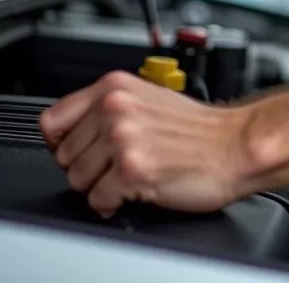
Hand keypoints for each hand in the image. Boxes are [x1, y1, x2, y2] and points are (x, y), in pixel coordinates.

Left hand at [39, 72, 288, 216]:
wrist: (237, 145)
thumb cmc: (201, 129)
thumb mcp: (148, 99)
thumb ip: (109, 107)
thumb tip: (73, 131)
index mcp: (115, 85)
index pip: (51, 120)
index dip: (64, 142)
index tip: (81, 149)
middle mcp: (115, 106)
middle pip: (62, 155)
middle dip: (87, 166)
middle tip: (118, 163)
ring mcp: (122, 137)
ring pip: (76, 180)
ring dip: (100, 186)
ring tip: (131, 174)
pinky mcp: (131, 169)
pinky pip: (96, 201)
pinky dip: (114, 203)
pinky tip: (138, 188)